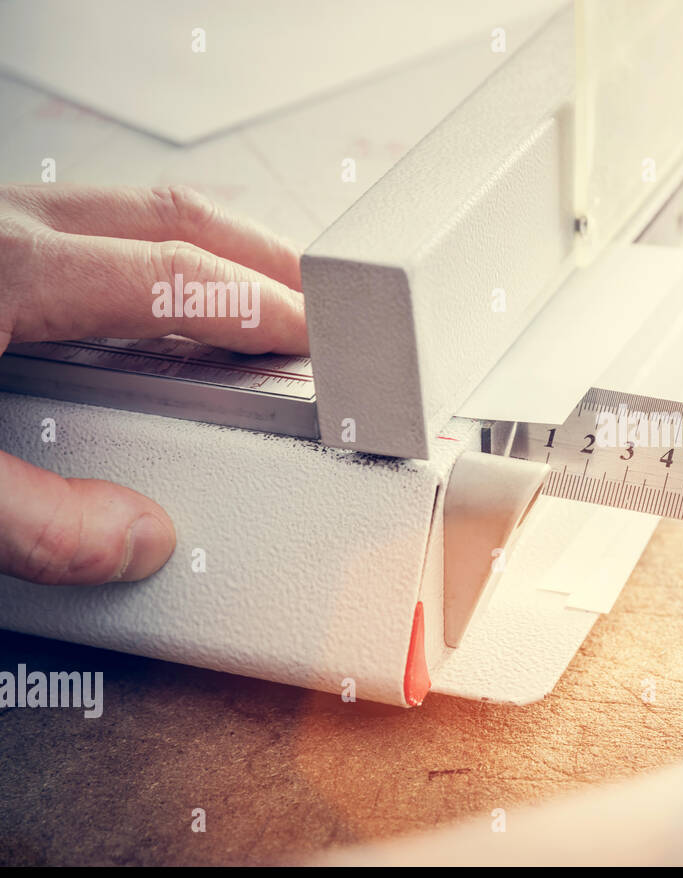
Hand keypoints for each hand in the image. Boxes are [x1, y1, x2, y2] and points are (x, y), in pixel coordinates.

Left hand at [0, 184, 307, 584]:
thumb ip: (37, 520)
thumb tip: (137, 539)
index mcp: (7, 267)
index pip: (182, 277)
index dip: (267, 311)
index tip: (324, 342)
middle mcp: (2, 221)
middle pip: (174, 216)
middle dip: (266, 260)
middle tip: (325, 307)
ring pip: (132, 209)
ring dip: (212, 250)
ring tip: (257, 300)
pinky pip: (89, 223)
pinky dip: (151, 254)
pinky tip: (152, 301)